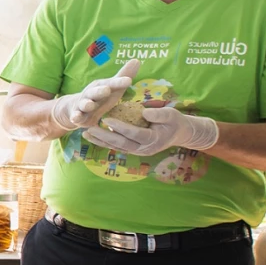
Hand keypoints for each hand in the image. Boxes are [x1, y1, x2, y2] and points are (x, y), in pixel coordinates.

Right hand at [50, 58, 140, 131]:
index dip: (119, 82)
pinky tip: (76, 118)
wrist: (76, 107)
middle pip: (96, 92)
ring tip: (90, 105)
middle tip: (106, 90)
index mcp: (102, 86)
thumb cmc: (100, 97)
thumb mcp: (112, 87)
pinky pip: (76, 116)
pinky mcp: (77, 115)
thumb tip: (137, 60)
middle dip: (100, 91)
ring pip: (85, 104)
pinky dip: (76, 117)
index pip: (112, 84)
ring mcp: (83, 104)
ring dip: (87, 104)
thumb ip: (124, 76)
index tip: (129, 80)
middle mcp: (91, 93)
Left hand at [84, 106, 218, 156]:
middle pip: (121, 143)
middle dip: (104, 136)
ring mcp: (138, 151)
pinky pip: (117, 147)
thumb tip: (144, 113)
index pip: (133, 133)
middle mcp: (144, 148)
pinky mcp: (133, 150)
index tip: (106, 118)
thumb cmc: (175, 122)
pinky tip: (92, 137)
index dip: (120, 126)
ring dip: (100, 141)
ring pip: (116, 147)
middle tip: (90, 128)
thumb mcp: (171, 115)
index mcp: (153, 139)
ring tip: (86, 133)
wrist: (180, 134)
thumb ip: (159, 115)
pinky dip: (104, 143)